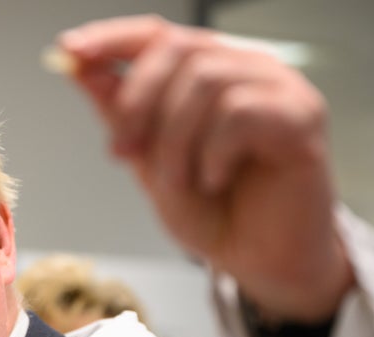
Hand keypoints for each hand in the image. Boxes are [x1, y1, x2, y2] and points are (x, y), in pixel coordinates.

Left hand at [57, 15, 353, 321]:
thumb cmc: (213, 212)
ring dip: (175, 141)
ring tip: (178, 183)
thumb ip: (123, 115)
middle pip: (178, 49)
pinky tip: (215, 180)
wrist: (258, 262)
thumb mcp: (150, 161)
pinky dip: (213, 152)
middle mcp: (247, 69)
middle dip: (137, 102)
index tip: (70, 53)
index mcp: (211, 73)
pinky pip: (240, 112)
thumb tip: (83, 70)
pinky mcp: (302, 118)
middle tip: (121, 151)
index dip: (112, 39)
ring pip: (206, 81)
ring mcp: (280, 89)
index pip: (159, 35)